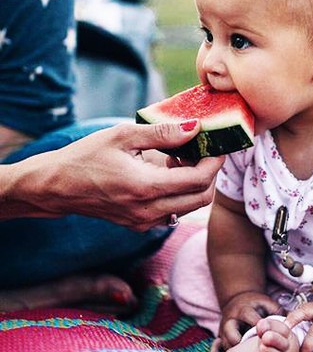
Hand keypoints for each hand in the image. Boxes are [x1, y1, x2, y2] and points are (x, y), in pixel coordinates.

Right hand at [4, 121, 222, 228]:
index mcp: (145, 188)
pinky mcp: (139, 224)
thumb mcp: (123, 136)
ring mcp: (143, 222)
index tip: (218, 144)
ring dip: (196, 182)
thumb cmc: (85, 156)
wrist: (54, 187)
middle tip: (204, 149)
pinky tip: (167, 170)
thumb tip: (196, 127)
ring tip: (181, 156)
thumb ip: (162, 133)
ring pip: (189, 206)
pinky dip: (181, 191)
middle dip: (211, 173)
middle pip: (201, 198)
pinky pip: (173, 210)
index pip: (199, 180)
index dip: (215, 162)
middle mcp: (147, 211)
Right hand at [218, 291, 282, 351]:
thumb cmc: (257, 303)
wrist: (239, 298)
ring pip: (223, 343)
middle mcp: (231, 319)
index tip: (269, 339)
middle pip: (231, 332)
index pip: (252, 321)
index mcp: (244, 309)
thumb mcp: (267, 303)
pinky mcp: (219, 336)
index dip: (261, 331)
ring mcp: (223, 329)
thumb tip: (290, 323)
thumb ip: (278, 312)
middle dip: (240, 343)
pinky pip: (214, 348)